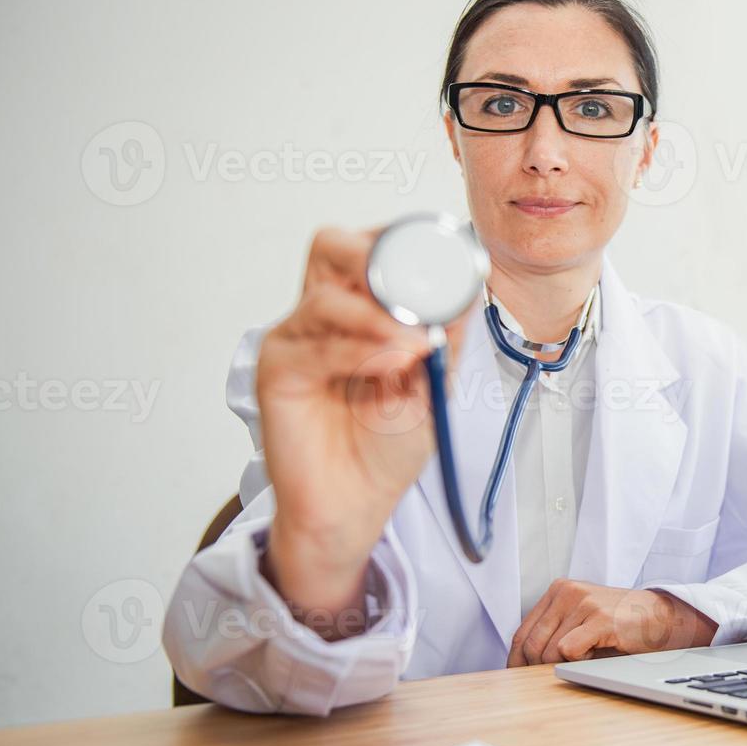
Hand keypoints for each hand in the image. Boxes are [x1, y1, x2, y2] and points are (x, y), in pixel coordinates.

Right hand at [257, 226, 471, 636]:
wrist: (355, 503)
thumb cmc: (387, 444)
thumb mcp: (434, 384)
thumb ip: (447, 338)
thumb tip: (468, 290)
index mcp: (359, 306)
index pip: (370, 248)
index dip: (402, 242)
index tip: (448, 258)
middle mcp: (324, 313)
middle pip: (331, 246)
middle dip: (373, 255)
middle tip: (415, 285)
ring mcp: (296, 338)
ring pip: (325, 296)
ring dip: (376, 314)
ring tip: (415, 342)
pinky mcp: (278, 372)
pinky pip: (313, 345)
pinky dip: (357, 349)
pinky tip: (391, 361)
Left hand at [506, 580, 718, 665]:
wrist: (660, 617)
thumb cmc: (620, 623)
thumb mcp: (580, 619)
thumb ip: (553, 631)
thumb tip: (521, 663)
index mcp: (558, 590)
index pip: (522, 632)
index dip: (517, 660)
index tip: (517, 678)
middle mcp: (567, 592)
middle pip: (532, 644)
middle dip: (538, 668)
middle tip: (558, 673)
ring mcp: (584, 603)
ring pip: (549, 651)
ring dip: (564, 663)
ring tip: (588, 654)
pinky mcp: (599, 619)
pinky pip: (568, 651)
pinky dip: (578, 660)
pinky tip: (595, 653)